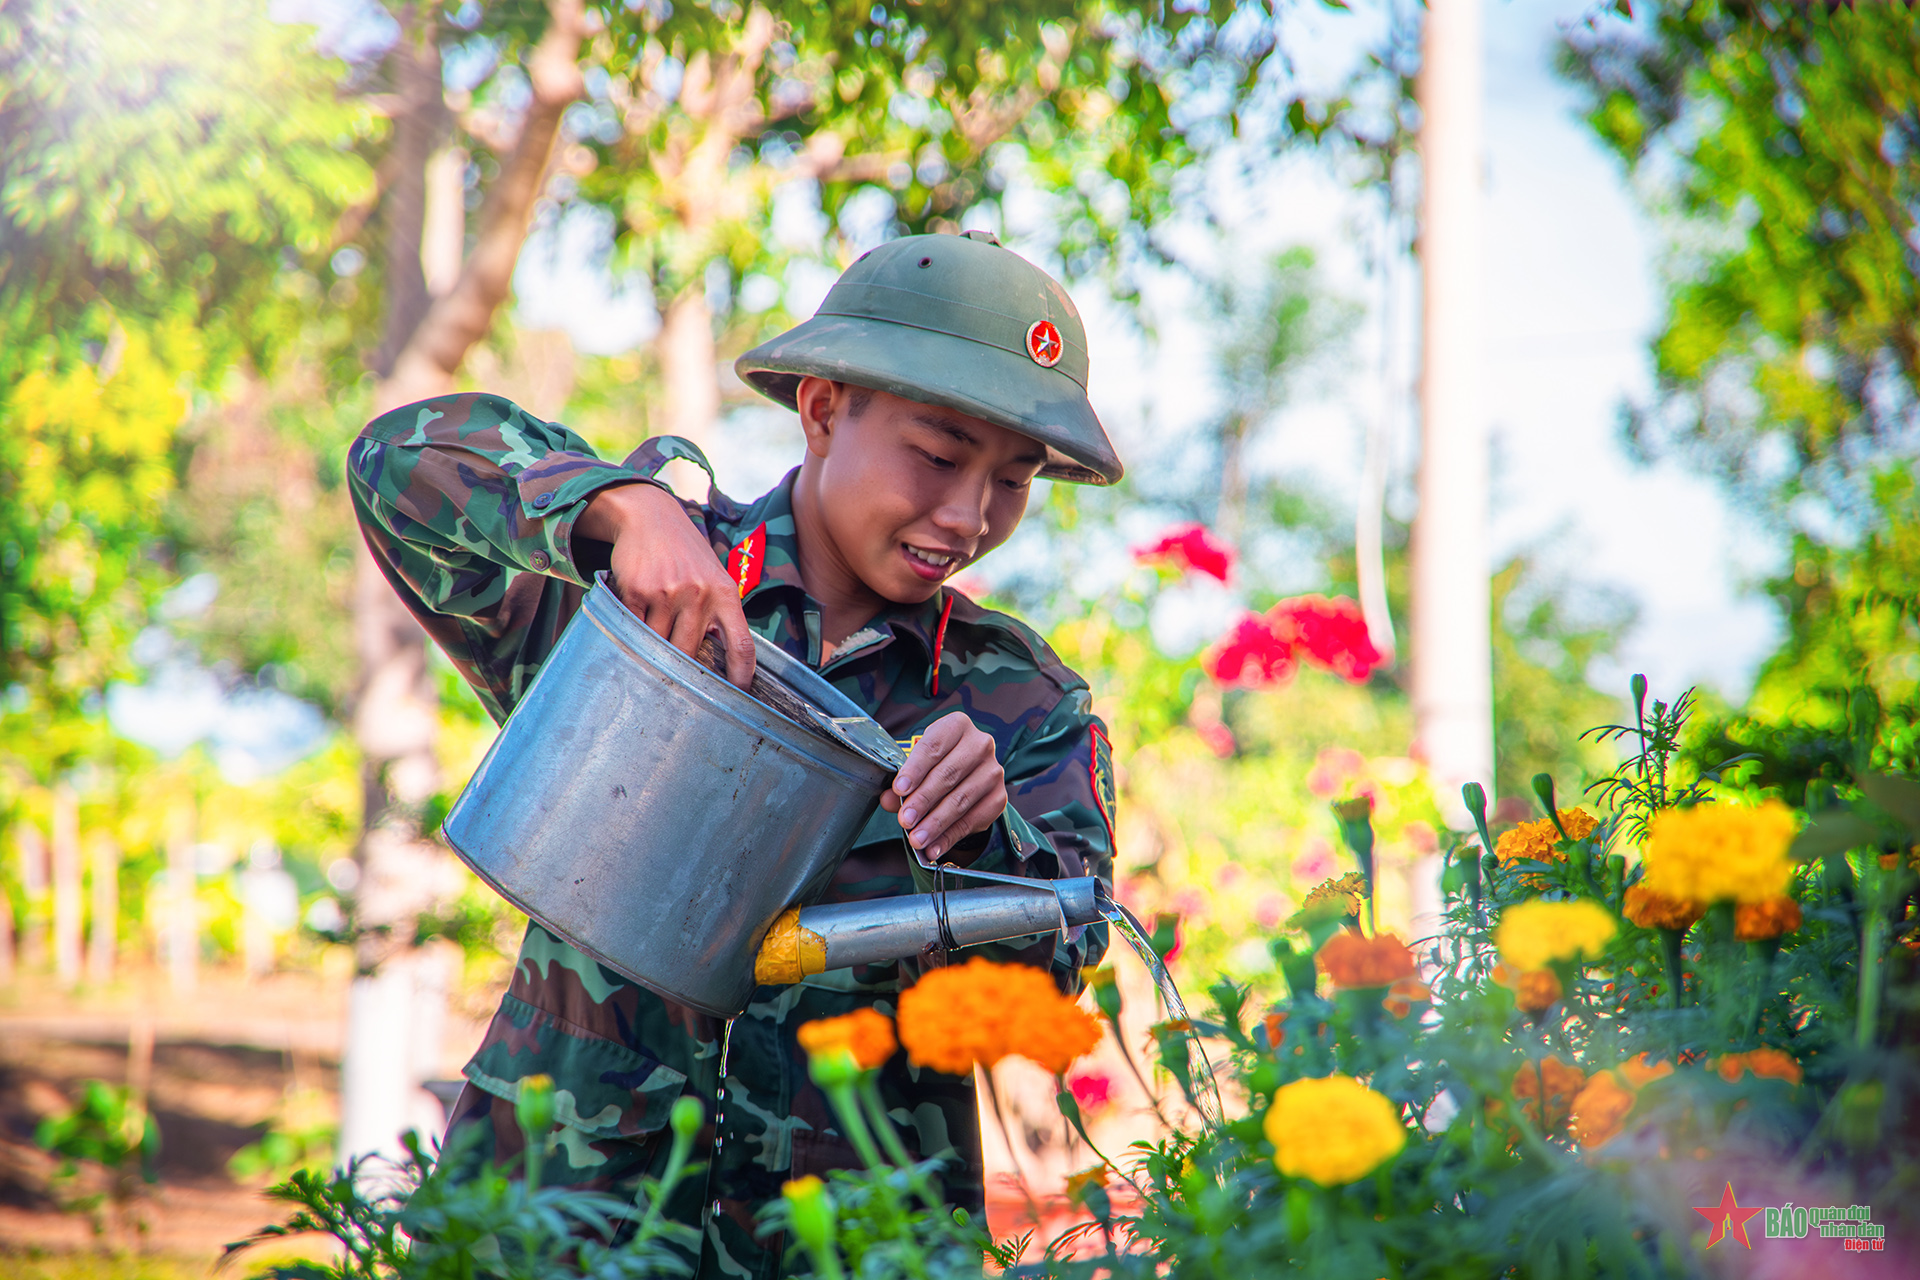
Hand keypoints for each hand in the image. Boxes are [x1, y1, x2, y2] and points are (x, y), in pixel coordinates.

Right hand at [575, 482, 755, 686]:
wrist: (650, 517)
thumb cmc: (686, 554)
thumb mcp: (714, 577)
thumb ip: (718, 614)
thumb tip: (719, 661)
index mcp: (725, 594)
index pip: (741, 645)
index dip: (742, 676)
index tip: (739, 696)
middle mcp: (699, 594)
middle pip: (689, 653)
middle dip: (680, 666)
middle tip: (672, 673)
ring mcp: (667, 592)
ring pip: (659, 644)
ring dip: (653, 647)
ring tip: (651, 633)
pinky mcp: (637, 590)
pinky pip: (634, 628)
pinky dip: (633, 629)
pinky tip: (636, 614)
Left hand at [879, 711, 1006, 860]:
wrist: (968, 773)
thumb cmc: (936, 764)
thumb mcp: (918, 765)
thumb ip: (902, 781)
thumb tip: (888, 800)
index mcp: (957, 726)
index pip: (933, 747)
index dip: (915, 769)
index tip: (899, 789)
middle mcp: (980, 744)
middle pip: (948, 775)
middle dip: (923, 800)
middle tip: (905, 820)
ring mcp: (993, 771)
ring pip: (961, 800)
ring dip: (936, 823)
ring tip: (916, 839)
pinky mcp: (999, 797)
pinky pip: (972, 820)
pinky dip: (950, 836)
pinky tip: (934, 847)